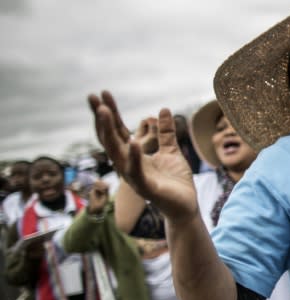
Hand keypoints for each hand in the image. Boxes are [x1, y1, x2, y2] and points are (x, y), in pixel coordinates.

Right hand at [87, 90, 197, 222]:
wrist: (185, 207)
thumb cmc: (175, 181)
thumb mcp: (171, 151)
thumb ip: (165, 132)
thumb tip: (163, 109)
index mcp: (133, 155)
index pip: (117, 131)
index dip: (111, 113)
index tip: (103, 93)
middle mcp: (128, 165)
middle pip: (110, 138)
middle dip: (101, 118)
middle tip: (93, 97)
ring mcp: (135, 176)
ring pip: (117, 152)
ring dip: (110, 131)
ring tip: (105, 111)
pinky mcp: (146, 187)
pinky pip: (136, 170)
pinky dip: (134, 156)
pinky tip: (133, 141)